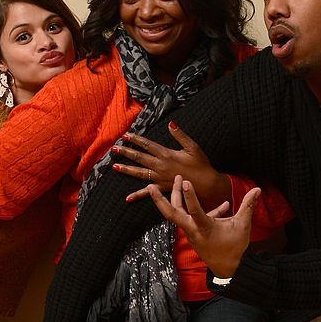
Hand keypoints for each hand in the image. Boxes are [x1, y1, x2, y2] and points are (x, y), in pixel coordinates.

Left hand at [111, 122, 230, 208]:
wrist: (207, 184)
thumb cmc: (201, 164)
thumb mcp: (192, 146)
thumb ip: (180, 135)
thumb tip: (170, 123)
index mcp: (167, 154)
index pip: (147, 145)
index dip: (136, 139)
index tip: (126, 135)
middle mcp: (160, 166)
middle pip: (139, 158)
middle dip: (126, 152)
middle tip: (114, 148)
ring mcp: (160, 178)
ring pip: (139, 173)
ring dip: (126, 169)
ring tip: (114, 166)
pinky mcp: (162, 188)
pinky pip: (148, 192)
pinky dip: (137, 195)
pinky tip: (127, 198)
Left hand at [148, 176, 258, 278]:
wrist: (228, 268)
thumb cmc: (235, 248)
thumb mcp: (242, 226)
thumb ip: (248, 206)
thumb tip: (258, 189)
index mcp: (205, 229)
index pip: (195, 211)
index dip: (191, 197)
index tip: (186, 182)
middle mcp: (193, 230)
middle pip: (171, 214)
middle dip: (161, 200)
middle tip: (153, 186)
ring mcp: (191, 232)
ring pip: (177, 214)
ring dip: (176, 198)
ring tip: (180, 181)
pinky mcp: (193, 233)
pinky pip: (190, 218)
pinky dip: (197, 209)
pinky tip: (223, 206)